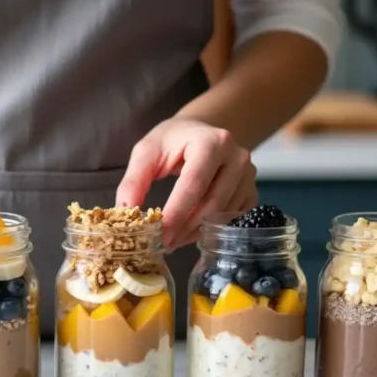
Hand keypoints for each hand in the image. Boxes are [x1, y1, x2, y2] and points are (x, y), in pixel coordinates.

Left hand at [115, 118, 257, 250]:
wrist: (200, 131)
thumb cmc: (172, 141)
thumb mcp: (147, 152)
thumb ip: (134, 181)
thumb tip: (125, 212)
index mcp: (211, 142)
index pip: (193, 184)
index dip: (176, 213)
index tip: (158, 235)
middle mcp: (237, 157)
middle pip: (211, 203)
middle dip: (184, 227)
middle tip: (162, 245)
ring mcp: (248, 175)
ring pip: (222, 215)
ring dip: (195, 232)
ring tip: (172, 240)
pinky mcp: (251, 190)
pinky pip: (232, 218)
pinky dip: (209, 230)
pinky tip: (190, 233)